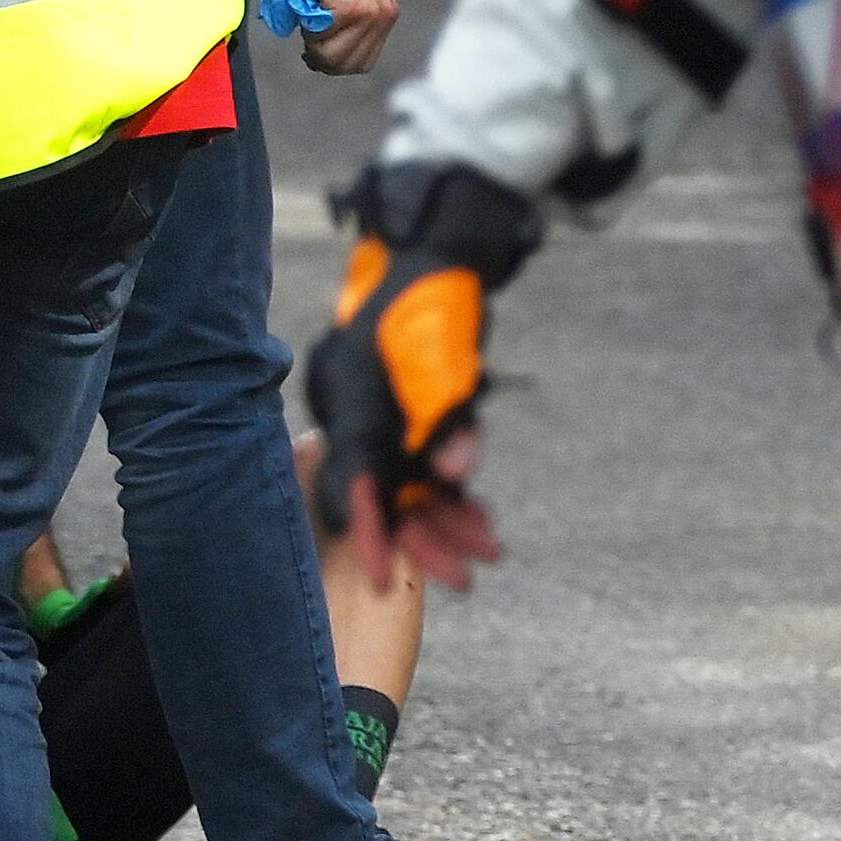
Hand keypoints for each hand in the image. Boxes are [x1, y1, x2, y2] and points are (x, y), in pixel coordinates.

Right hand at [287, 0, 397, 74]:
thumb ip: (348, 24)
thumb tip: (327, 53)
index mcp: (385, 16)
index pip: (363, 61)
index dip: (338, 65)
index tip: (318, 56)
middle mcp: (381, 17)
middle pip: (349, 65)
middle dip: (323, 61)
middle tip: (307, 49)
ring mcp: (367, 14)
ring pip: (334, 56)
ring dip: (313, 46)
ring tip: (306, 26)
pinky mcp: (348, 8)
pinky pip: (320, 37)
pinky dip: (307, 30)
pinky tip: (306, 13)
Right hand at [308, 159, 540, 594]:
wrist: (440, 260)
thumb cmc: (436, 305)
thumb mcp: (444, 363)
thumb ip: (445, 419)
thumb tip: (451, 475)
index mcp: (349, 404)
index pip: (352, 484)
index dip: (369, 532)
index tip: (381, 578)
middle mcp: (357, 415)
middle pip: (385, 493)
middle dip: (424, 537)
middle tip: (468, 580)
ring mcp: (381, 415)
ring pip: (410, 483)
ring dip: (449, 517)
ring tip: (491, 549)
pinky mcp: (408, 413)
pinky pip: (426, 464)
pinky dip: (453, 490)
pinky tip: (482, 520)